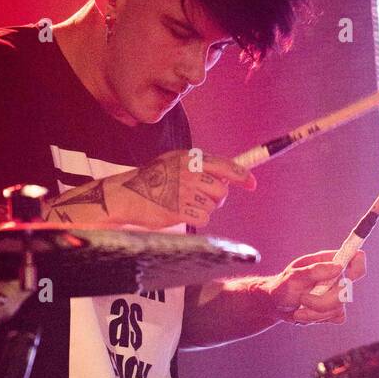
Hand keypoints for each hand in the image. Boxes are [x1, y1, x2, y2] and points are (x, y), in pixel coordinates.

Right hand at [104, 150, 256, 229]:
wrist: (126, 194)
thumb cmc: (152, 179)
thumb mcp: (174, 161)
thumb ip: (199, 166)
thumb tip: (227, 177)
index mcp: (191, 158)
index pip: (226, 166)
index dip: (243, 176)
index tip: (252, 184)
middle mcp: (190, 173)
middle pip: (222, 191)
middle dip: (216, 198)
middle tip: (201, 199)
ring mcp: (185, 191)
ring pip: (213, 207)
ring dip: (203, 209)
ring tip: (184, 204)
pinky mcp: (179, 210)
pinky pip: (203, 219)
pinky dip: (196, 219)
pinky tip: (182, 213)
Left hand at [265, 248, 366, 324]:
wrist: (276, 305)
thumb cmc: (283, 285)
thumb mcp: (294, 276)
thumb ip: (315, 271)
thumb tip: (338, 266)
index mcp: (329, 262)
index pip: (355, 258)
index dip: (356, 262)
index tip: (342, 271)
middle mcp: (337, 277)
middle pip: (347, 290)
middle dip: (323, 300)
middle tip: (303, 299)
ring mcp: (337, 295)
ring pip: (339, 307)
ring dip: (315, 312)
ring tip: (299, 309)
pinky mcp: (334, 310)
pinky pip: (336, 318)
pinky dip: (317, 318)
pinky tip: (306, 313)